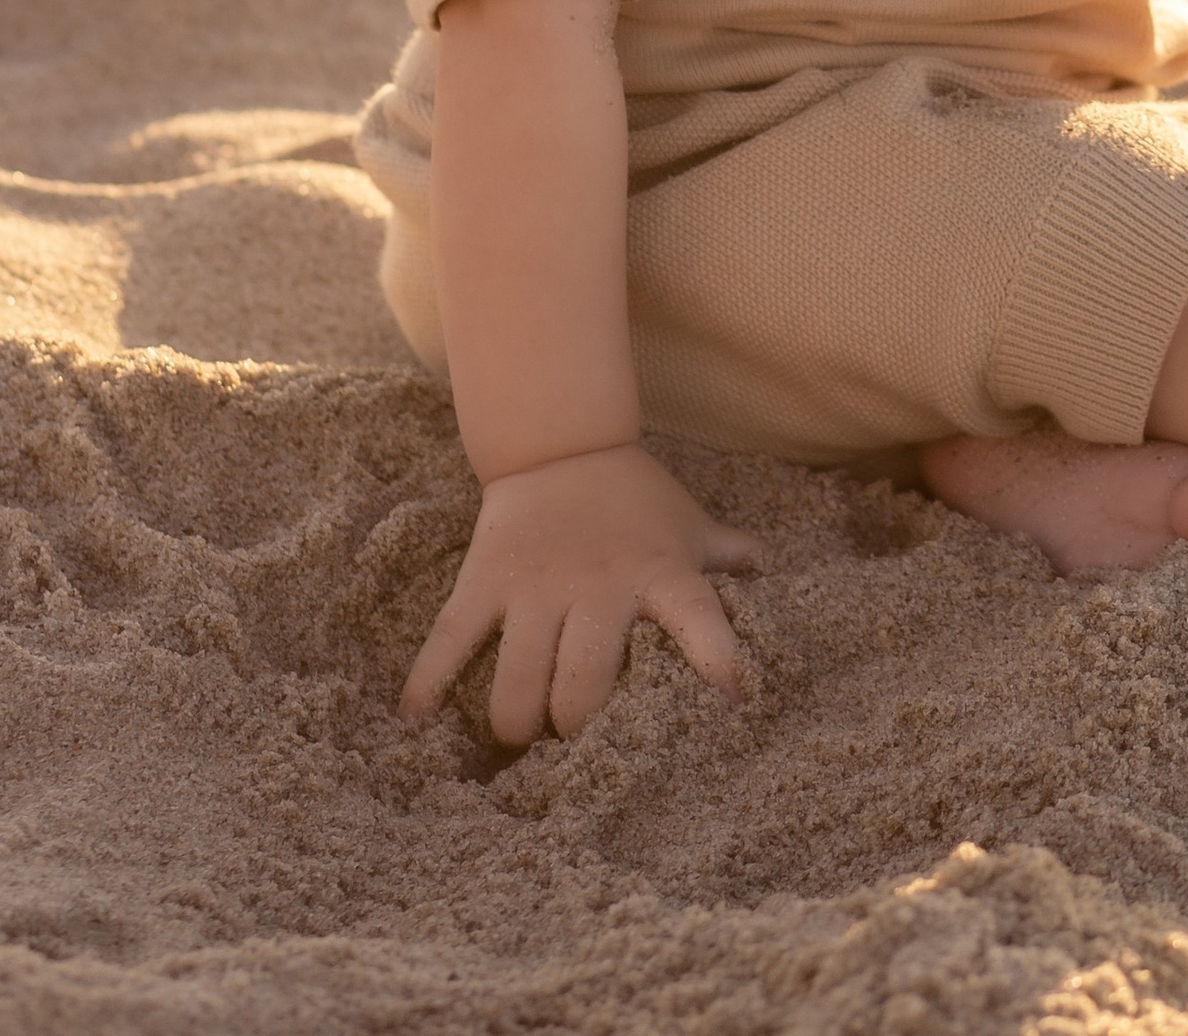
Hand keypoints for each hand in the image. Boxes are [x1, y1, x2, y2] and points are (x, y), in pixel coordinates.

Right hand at [403, 441, 759, 748]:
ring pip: (516, 681)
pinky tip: (415, 721)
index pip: (699, 617)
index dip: (717, 656)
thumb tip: (772, 572)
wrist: (562, 443)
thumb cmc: (635, 500)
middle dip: (573, 733)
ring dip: (516, 724)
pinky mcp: (484, 581)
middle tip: (571, 743)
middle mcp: (598, 586)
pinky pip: (452, 638)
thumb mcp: (687, 526)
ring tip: (519, 737)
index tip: (734, 697)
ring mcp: (535, 586)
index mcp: (659, 575)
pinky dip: (429, 681)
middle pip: (582, 687)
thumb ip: (728, 556)